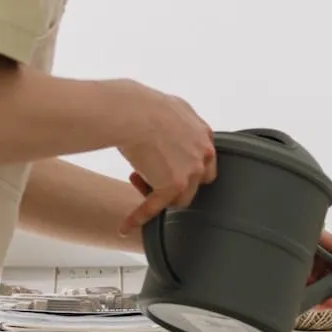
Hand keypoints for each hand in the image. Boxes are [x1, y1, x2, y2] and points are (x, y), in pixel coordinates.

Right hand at [114, 83, 216, 234]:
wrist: (134, 112)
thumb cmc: (146, 105)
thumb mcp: (175, 107)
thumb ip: (183, 122)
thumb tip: (176, 123)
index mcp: (205, 136)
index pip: (203, 161)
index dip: (187, 167)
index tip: (172, 168)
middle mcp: (203, 155)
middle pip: (195, 183)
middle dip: (177, 182)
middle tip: (154, 175)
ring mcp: (189, 172)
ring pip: (179, 198)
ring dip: (160, 195)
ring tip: (137, 182)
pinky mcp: (172, 186)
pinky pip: (154, 207)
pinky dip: (139, 217)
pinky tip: (126, 226)